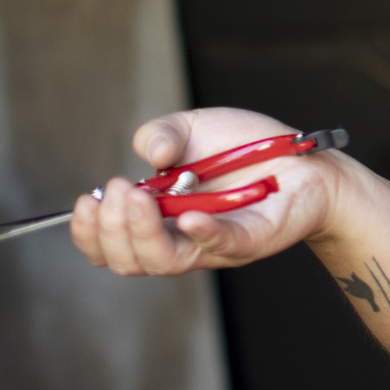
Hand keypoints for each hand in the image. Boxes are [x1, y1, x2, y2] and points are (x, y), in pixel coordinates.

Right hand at [68, 108, 350, 276]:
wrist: (303, 156)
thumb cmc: (244, 147)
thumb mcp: (192, 128)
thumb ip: (161, 133)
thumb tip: (149, 154)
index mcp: (159, 219)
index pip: (111, 247)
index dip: (89, 234)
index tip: (86, 202)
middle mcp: (183, 240)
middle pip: (131, 260)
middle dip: (112, 229)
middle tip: (119, 190)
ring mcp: (216, 245)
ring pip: (165, 261)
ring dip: (141, 232)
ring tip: (138, 198)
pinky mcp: (252, 240)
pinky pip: (222, 244)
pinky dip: (202, 232)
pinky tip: (187, 215)